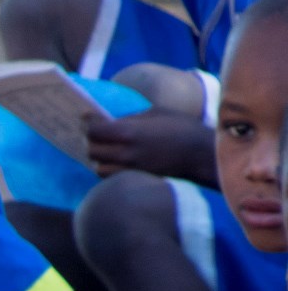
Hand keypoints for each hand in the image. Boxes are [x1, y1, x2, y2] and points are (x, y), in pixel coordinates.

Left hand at [85, 108, 213, 180]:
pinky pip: (111, 176)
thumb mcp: (156, 113)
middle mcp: (125, 153)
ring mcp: (130, 168)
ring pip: (98, 167)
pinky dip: (108, 168)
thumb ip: (131, 118)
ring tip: (106, 148)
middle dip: (92, 141)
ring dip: (99, 157)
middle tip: (98, 133)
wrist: (201, 154)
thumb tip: (112, 120)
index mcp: (130, 132)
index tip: (89, 118)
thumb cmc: (182, 127)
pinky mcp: (135, 178)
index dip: (89, 124)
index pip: (94, 131)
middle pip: (92, 150)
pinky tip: (115, 160)